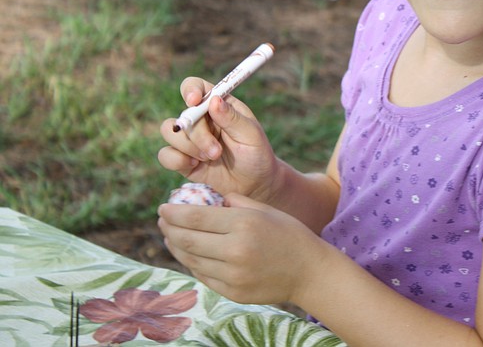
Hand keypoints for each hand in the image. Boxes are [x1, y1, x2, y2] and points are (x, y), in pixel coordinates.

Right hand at [158, 77, 280, 203]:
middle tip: (217, 152)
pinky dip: (176, 160)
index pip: (196, 86)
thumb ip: (232, 118)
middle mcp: (201, 119)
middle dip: (198, 134)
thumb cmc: (256, 154)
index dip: (190, 89)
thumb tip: (214, 100)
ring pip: (169, 131)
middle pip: (183, 114)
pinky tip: (195, 166)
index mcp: (218, 106)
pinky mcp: (182, 160)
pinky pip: (165, 154)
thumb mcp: (251, 135)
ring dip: (189, 146)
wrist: (254, 184)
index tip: (194, 101)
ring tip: (212, 158)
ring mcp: (190, 139)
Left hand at [158, 194, 329, 305]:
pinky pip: (203, 276)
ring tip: (171, 237)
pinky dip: (192, 263)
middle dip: (169, 229)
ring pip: (191, 260)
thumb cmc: (288, 234)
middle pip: (186, 239)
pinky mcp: (233, 292)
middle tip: (163, 222)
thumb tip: (204, 200)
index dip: (173, 213)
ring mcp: (233, 275)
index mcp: (243, 224)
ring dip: (176, 247)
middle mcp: (235, 250)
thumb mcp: (265, 210)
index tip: (162, 208)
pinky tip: (190, 254)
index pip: (195, 217)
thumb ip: (234, 202)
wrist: (309, 271)